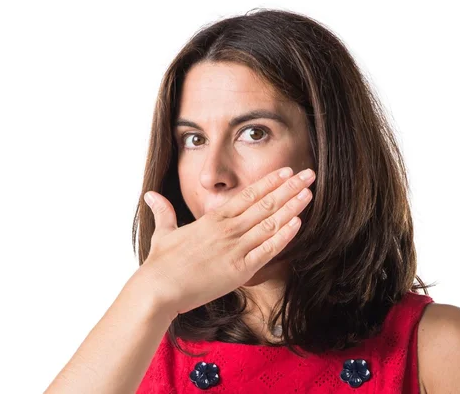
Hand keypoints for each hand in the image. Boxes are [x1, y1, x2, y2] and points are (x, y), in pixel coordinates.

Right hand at [139, 167, 314, 315]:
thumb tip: (151, 195)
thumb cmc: (161, 263)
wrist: (158, 289)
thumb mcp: (162, 232)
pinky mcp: (239, 270)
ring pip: (270, 223)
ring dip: (292, 207)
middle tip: (309, 174)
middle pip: (265, 204)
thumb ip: (164, 211)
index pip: (247, 194)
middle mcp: (227, 230)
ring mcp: (235, 249)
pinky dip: (283, 236)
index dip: (270, 182)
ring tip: (308, 193)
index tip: (286, 171)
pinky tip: (297, 223)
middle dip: (289, 188)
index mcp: (213, 219)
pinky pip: (267, 251)